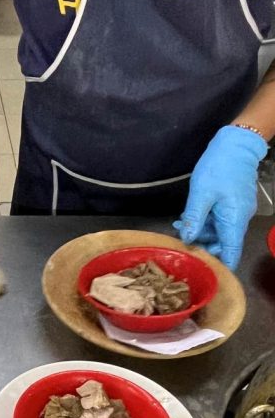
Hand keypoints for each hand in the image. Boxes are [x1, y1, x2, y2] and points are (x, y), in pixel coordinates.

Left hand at [175, 125, 267, 269]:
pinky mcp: (232, 204)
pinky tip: (187, 219)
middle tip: (180, 242)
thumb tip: (188, 240)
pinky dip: (204, 222)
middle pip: (222, 244)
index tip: (203, 272)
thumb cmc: (219, 167)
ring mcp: (237, 212)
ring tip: (178, 227)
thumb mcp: (201, 194)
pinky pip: (218, 220)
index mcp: (234, 220)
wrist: (236, 144)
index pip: (231, 253)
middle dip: (202, 246)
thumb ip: (194, 219)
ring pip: (218, 231)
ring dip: (200, 232)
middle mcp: (239, 220)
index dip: (220, 266)